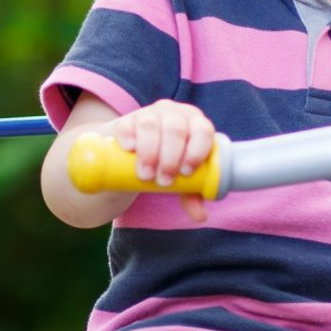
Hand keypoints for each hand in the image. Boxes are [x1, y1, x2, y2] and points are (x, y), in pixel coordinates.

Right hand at [110, 100, 215, 222]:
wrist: (135, 154)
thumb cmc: (167, 163)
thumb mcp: (180, 177)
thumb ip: (192, 194)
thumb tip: (201, 216)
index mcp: (196, 125)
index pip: (203, 131)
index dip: (196, 151)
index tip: (186, 173)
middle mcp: (175, 115)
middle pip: (176, 129)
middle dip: (169, 157)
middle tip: (163, 181)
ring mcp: (150, 114)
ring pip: (150, 125)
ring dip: (149, 152)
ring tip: (145, 175)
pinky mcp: (127, 120)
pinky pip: (127, 124)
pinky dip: (128, 136)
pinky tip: (129, 148)